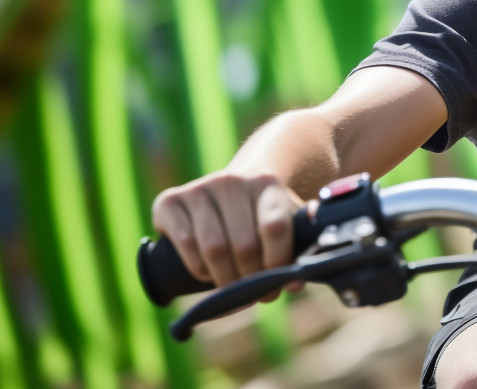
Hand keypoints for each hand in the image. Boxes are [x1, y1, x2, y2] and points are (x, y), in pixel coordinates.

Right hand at [152, 171, 302, 299]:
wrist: (231, 184)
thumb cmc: (263, 211)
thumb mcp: (287, 217)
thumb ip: (302, 239)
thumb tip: (306, 272)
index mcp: (266, 183)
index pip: (275, 228)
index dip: (278, 263)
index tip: (280, 284)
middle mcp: (232, 180)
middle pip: (244, 245)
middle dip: (252, 279)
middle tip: (257, 294)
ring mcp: (200, 188)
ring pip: (214, 248)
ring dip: (225, 279)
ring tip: (234, 288)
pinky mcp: (170, 200)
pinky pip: (184, 244)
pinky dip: (197, 268)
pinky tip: (207, 272)